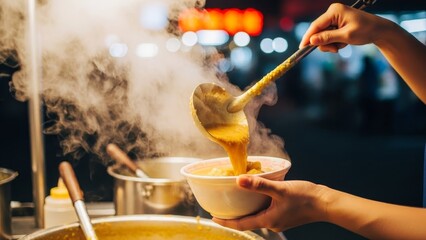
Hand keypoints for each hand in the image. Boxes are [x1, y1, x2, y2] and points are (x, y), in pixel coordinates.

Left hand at [212, 175, 327, 231]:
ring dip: (246, 210)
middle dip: (234, 216)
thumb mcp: (280, 189)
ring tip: (236, 200)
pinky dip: (258, 205)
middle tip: (221, 208)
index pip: (241, 224)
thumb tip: (239, 180)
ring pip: (258, 216)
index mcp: (268, 220)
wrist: (326, 203)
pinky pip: (266, 212)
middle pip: (248, 221)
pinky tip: (257, 195)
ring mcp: (279, 220)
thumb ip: (259, 184)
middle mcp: (272, 223)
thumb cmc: (305, 197)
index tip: (214, 217)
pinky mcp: (285, 214)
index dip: (226, 221)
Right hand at [299, 3, 388, 51]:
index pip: (316, 25)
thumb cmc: (366, 31)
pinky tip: (343, 43)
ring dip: (330, 44)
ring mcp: (334, 18)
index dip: (308, 37)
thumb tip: (312, 41)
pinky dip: (334, 42)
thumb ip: (328, 38)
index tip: (302, 48)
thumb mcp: (346, 36)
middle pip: (318, 31)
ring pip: (323, 35)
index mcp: (334, 11)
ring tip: (341, 46)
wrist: (379, 31)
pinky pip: (328, 36)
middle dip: (324, 43)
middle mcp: (332, 13)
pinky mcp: (336, 24)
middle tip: (334, 50)